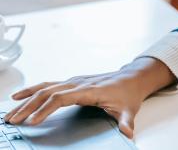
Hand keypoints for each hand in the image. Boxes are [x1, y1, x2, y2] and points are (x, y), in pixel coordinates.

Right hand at [2, 57, 175, 138]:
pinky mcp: (72, 82)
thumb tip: (127, 132)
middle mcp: (79, 83)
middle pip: (47, 92)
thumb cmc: (129, 94)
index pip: (61, 97)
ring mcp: (74, 81)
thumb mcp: (129, 109)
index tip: (33, 121)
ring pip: (44, 88)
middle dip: (28, 107)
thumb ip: (126, 121)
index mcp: (90, 90)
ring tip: (10, 113)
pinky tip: (19, 97)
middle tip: (13, 121)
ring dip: (26, 100)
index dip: (46, 109)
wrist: (133, 78)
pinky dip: (32, 91)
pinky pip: (48, 85)